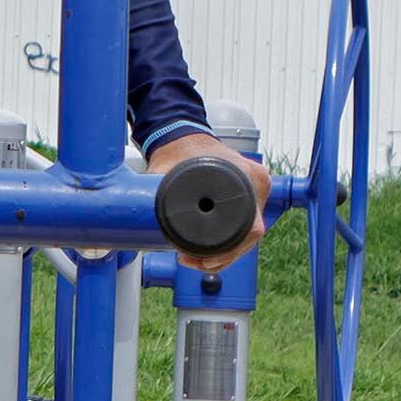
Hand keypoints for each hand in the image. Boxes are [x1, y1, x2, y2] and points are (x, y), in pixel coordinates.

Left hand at [148, 132, 270, 272]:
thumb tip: (144, 217)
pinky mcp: (247, 198)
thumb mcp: (169, 174)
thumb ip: (158, 193)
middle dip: (221, 257)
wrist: (181, 138)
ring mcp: (255, 192)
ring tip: (194, 262)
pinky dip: (227, 245)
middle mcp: (257, 185)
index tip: (203, 260)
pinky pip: (243, 228)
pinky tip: (207, 256)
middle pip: (249, 237)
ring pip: (246, 237)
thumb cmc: (178, 152)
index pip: (250, 229)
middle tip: (192, 262)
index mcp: (248, 177)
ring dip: (224, 254)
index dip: (228, 252)